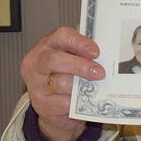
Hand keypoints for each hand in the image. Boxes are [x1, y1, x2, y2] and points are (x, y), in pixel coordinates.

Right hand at [20, 26, 104, 140]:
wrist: (51, 100)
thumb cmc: (65, 72)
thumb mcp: (73, 58)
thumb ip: (85, 55)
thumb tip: (105, 59)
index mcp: (48, 44)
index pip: (62, 36)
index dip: (80, 43)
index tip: (96, 52)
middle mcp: (37, 62)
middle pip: (55, 60)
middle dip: (80, 66)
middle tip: (99, 73)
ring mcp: (35, 83)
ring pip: (59, 83)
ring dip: (80, 86)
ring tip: (94, 88)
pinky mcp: (40, 103)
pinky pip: (62, 103)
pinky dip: (76, 102)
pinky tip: (83, 100)